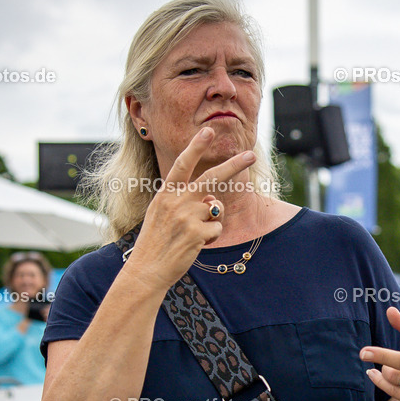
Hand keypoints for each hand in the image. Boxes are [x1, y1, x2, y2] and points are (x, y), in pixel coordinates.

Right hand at [124, 128, 255, 290]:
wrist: (147, 269)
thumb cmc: (156, 242)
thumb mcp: (161, 213)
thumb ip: (183, 200)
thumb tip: (211, 198)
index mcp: (165, 194)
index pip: (182, 164)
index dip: (196, 147)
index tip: (208, 131)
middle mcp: (177, 201)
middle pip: (212, 178)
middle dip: (234, 164)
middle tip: (252, 154)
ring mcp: (188, 216)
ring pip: (217, 209)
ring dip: (212, 222)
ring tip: (192, 235)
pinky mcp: (198, 233)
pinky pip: (217, 229)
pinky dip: (211, 238)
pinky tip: (194, 245)